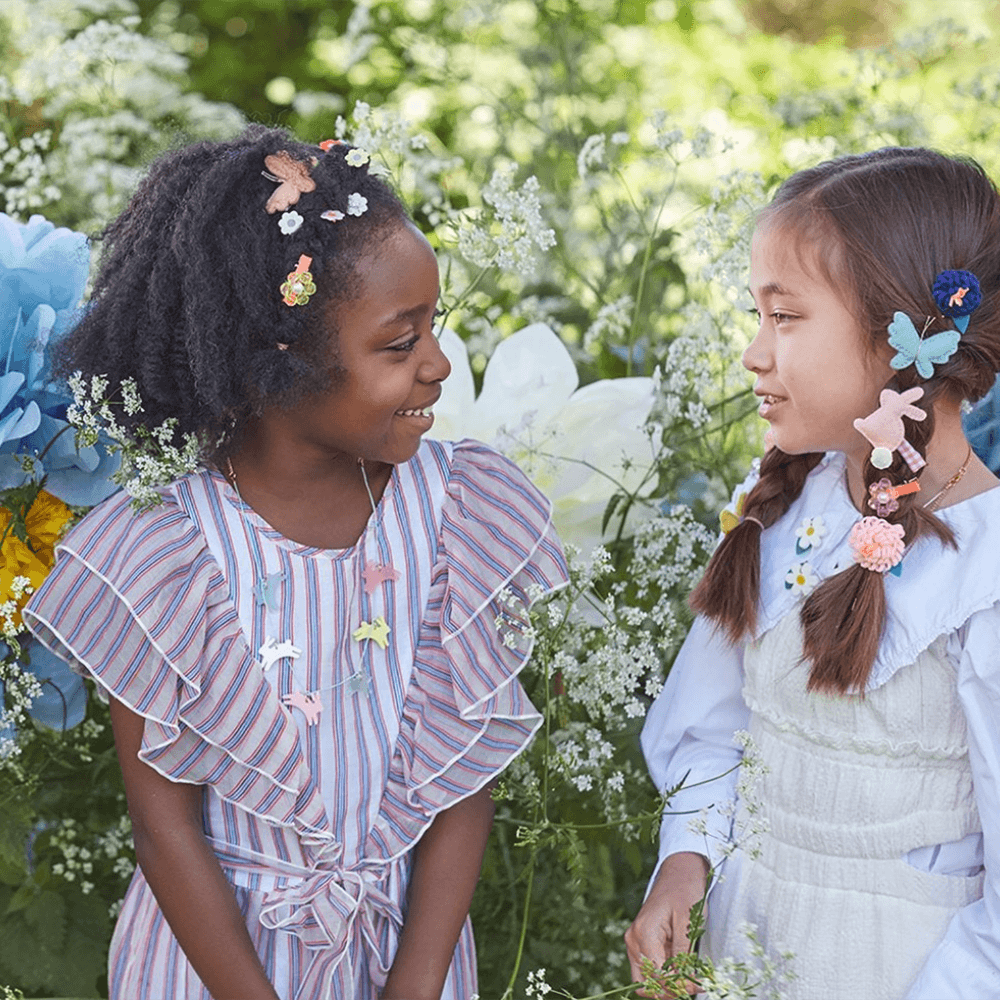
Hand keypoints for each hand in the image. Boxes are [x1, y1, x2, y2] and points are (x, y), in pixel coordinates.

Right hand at [625, 852, 709, 997]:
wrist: (679, 872)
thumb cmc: (685, 892)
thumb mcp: (689, 922)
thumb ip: (683, 954)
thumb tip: (684, 982)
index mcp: (644, 933)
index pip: (657, 976)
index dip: (678, 986)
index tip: (698, 986)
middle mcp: (634, 939)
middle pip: (646, 983)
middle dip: (669, 990)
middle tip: (693, 986)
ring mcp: (635, 941)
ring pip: (646, 979)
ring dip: (666, 985)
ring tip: (689, 980)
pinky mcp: (641, 942)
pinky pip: (650, 968)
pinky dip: (664, 976)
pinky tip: (681, 972)